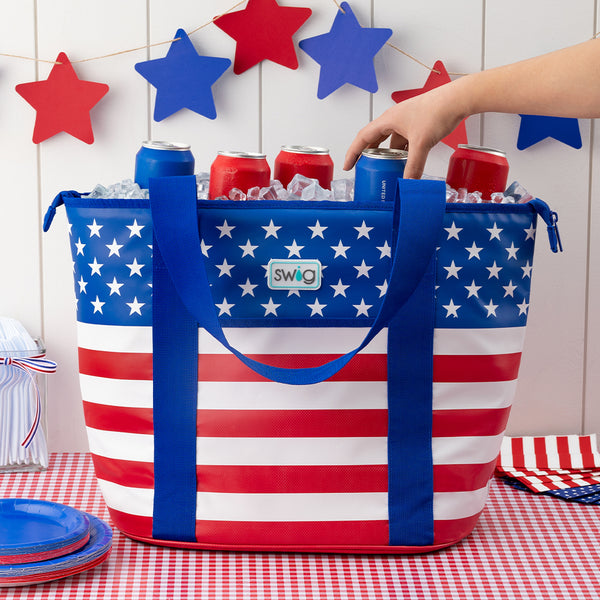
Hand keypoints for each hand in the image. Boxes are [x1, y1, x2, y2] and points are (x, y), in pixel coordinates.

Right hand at [343, 81, 467, 178]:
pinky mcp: (417, 124)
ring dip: (388, 155)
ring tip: (386, 169)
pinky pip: (403, 140)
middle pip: (374, 139)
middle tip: (363, 169)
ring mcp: (405, 121)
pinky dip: (402, 152)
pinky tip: (407, 161)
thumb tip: (407, 184)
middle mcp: (394, 119)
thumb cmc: (437, 112)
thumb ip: (414, 166)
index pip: (363, 138)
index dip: (353, 153)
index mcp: (388, 120)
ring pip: (391, 141)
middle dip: (368, 155)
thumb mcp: (422, 143)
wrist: (457, 100)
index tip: (348, 166)